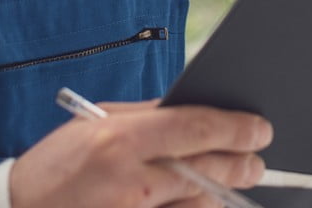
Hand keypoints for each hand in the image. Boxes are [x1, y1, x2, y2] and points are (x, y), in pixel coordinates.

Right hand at [9, 100, 270, 207]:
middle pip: (208, 168)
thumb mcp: (92, 126)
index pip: (196, 127)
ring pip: (201, 202)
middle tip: (255, 161)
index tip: (259, 129)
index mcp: (120, 139)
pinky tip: (198, 202)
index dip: (236, 128)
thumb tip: (191, 112)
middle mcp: (131, 179)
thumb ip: (144, 118)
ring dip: (219, 192)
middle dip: (241, 163)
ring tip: (227, 182)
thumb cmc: (52, 170)